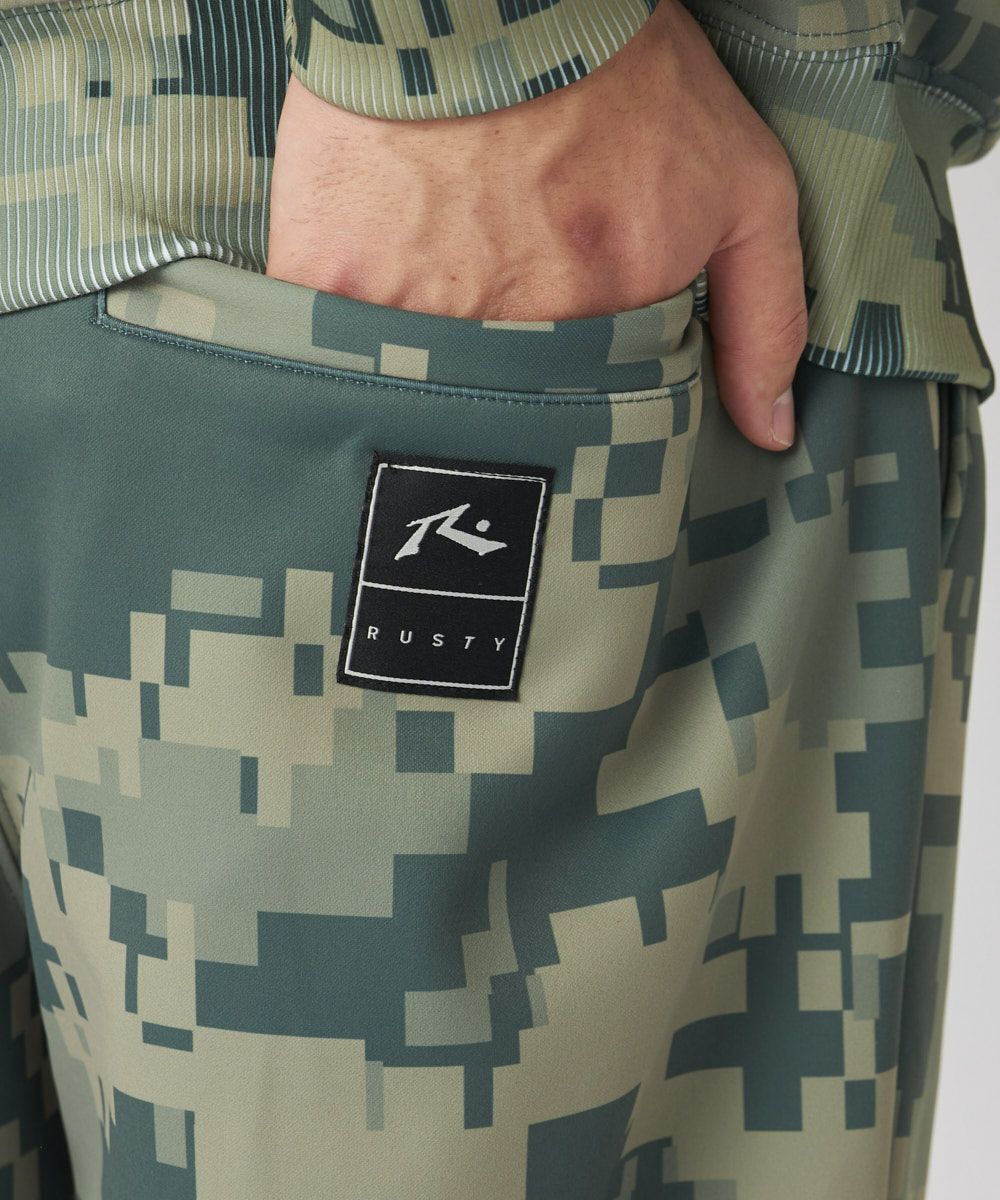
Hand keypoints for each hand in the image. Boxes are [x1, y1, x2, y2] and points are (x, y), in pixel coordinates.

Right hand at [266, 0, 806, 449]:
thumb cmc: (619, 69)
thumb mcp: (740, 184)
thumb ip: (764, 315)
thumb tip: (769, 430)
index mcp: (608, 324)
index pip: (595, 422)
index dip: (584, 391)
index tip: (573, 351)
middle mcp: (512, 335)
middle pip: (505, 415)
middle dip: (508, 380)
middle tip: (504, 287)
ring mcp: (411, 315)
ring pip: (418, 392)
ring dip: (431, 352)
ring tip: (446, 266)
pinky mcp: (328, 281)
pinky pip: (334, 347)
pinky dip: (349, 329)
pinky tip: (375, 270)